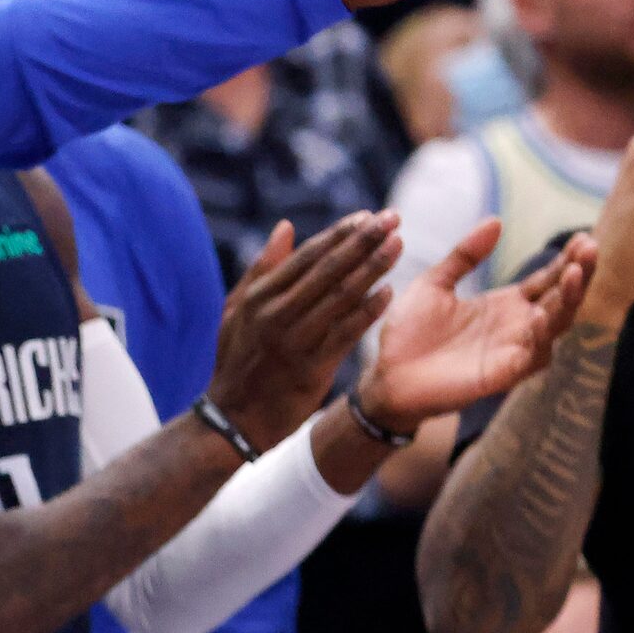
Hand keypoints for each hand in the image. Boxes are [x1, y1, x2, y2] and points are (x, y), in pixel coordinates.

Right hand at [206, 212, 401, 450]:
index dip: (339, 234)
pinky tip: (389, 292)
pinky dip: (368, 311)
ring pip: (341, 297)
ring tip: (398, 246)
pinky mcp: (312, 367)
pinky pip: (346, 333)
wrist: (235, 416)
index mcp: (259, 297)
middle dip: (363, 242)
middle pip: (329, 270)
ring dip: (373, 268)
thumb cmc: (238, 358)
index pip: (307, 256)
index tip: (367, 216)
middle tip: (393, 219)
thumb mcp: (237, 310)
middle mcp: (276, 314)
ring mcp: (295, 341)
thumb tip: (285, 227)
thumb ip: (262, 268)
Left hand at [361, 220, 595, 430]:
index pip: (547, 280)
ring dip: (568, 299)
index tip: (581, 236)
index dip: (566, 260)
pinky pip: (532, 355)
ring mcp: (514, 350)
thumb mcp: (435, 283)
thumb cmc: (410, 332)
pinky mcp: (502, 373)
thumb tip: (496, 220)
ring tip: (573, 272)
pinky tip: (541, 313)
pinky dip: (540, 335)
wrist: (385, 374)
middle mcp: (518, 327)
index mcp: (505, 305)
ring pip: (556, 325)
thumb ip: (465, 255)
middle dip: (578, 273)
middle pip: (562, 298)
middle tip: (589, 246)